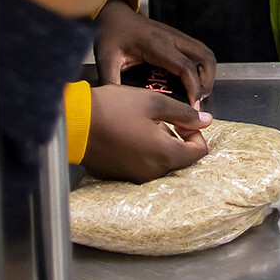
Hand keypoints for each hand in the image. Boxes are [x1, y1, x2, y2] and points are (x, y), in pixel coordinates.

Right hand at [82, 84, 211, 182]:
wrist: (74, 123)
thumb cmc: (113, 109)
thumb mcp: (154, 102)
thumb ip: (184, 113)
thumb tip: (206, 120)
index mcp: (165, 155)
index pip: (198, 152)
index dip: (195, 133)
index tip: (182, 120)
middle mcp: (152, 172)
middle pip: (179, 159)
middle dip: (176, 138)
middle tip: (159, 118)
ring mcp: (133, 177)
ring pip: (159, 162)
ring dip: (158, 144)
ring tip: (141, 123)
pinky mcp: (118, 176)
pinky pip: (140, 166)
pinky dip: (141, 152)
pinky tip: (128, 134)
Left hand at [95, 0, 215, 106]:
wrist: (114, 16)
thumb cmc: (110, 36)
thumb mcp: (105, 60)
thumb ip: (110, 82)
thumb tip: (115, 107)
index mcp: (156, 44)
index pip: (185, 67)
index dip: (193, 88)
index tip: (192, 107)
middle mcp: (171, 38)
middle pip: (205, 58)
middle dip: (206, 83)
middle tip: (196, 101)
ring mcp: (177, 36)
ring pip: (206, 54)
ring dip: (208, 75)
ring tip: (197, 93)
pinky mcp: (178, 38)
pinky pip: (199, 52)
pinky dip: (203, 68)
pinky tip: (192, 81)